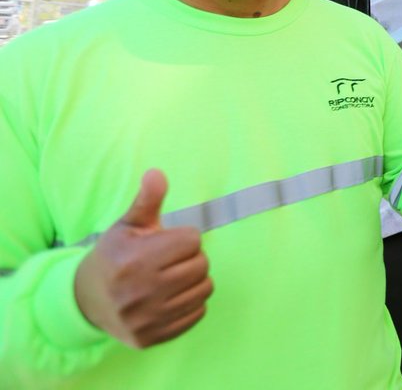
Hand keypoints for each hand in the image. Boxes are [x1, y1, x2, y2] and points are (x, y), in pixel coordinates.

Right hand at [73, 170, 211, 348]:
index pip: (192, 240)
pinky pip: (198, 313)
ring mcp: (147, 318)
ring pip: (204, 289)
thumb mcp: (127, 225)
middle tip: (171, 260)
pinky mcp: (152, 337)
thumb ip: (147, 200)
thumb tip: (157, 173)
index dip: (183, 237)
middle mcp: (141, 292)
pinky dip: (191, 302)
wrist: (86, 300)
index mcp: (135, 259)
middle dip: (190, 258)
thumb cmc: (114, 256)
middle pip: (201, 265)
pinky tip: (172, 296)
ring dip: (195, 280)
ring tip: (173, 277)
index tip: (167, 242)